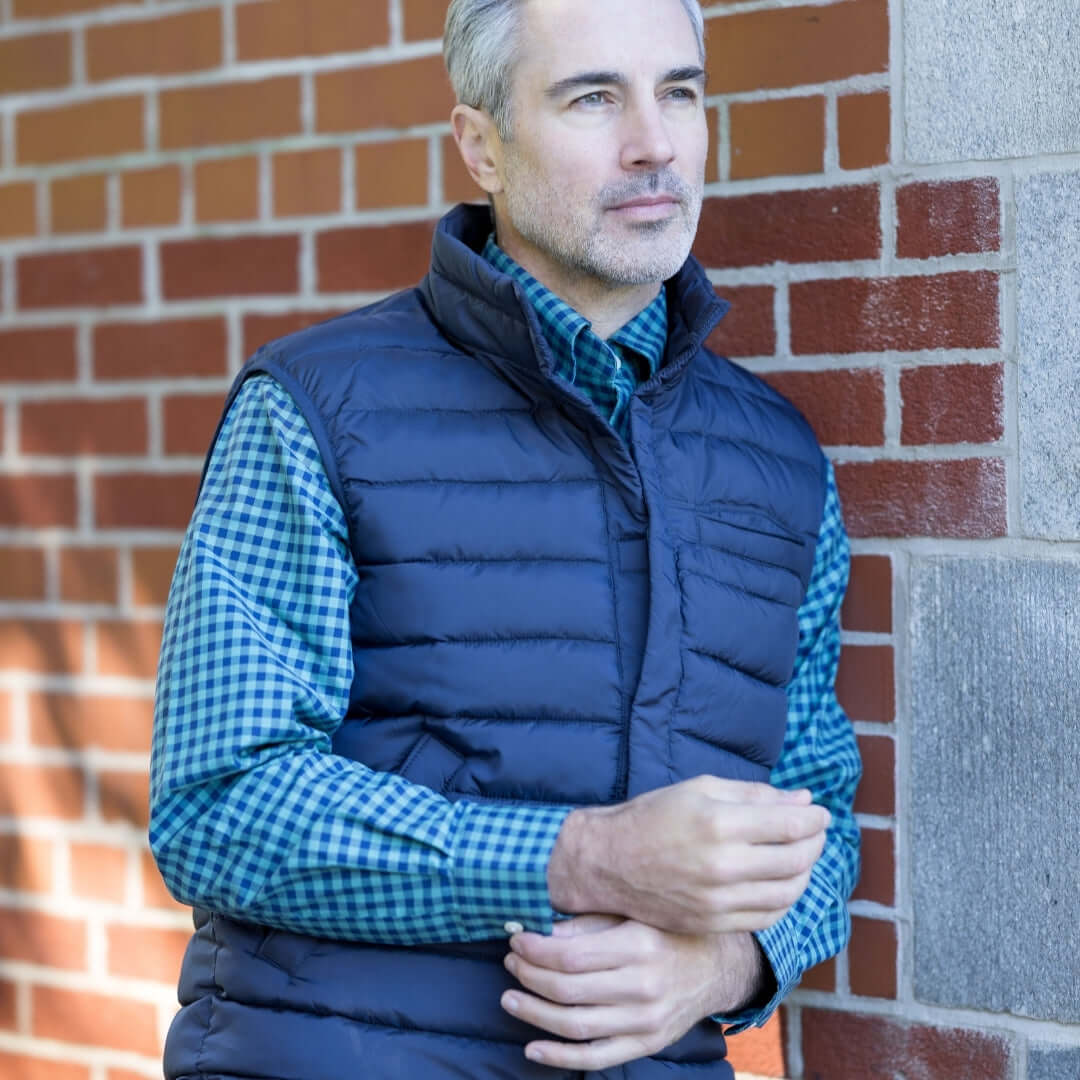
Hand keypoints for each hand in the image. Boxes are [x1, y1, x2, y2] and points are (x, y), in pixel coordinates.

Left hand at [500, 914, 765, 1070]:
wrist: (715, 967)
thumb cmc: (666, 932)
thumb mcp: (633, 914)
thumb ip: (590, 923)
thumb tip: (542, 931)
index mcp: (637, 945)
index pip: (570, 955)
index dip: (535, 950)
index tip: (516, 941)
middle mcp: (642, 986)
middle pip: (568, 989)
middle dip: (530, 976)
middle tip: (510, 963)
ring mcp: (645, 1021)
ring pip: (575, 1025)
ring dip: (535, 1013)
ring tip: (510, 999)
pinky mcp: (646, 1044)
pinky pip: (596, 1058)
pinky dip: (560, 1057)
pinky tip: (533, 1047)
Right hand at [547, 775, 828, 934]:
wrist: (607, 862)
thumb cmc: (653, 816)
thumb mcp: (700, 790)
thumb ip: (754, 795)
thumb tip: (803, 800)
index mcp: (718, 824)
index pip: (790, 826)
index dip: (814, 819)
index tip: (820, 813)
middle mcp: (722, 865)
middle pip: (796, 861)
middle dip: (815, 843)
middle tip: (815, 832)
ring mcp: (718, 900)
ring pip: (788, 893)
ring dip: (805, 873)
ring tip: (801, 856)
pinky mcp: (713, 923)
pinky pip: (767, 917)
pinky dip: (785, 900)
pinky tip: (781, 882)